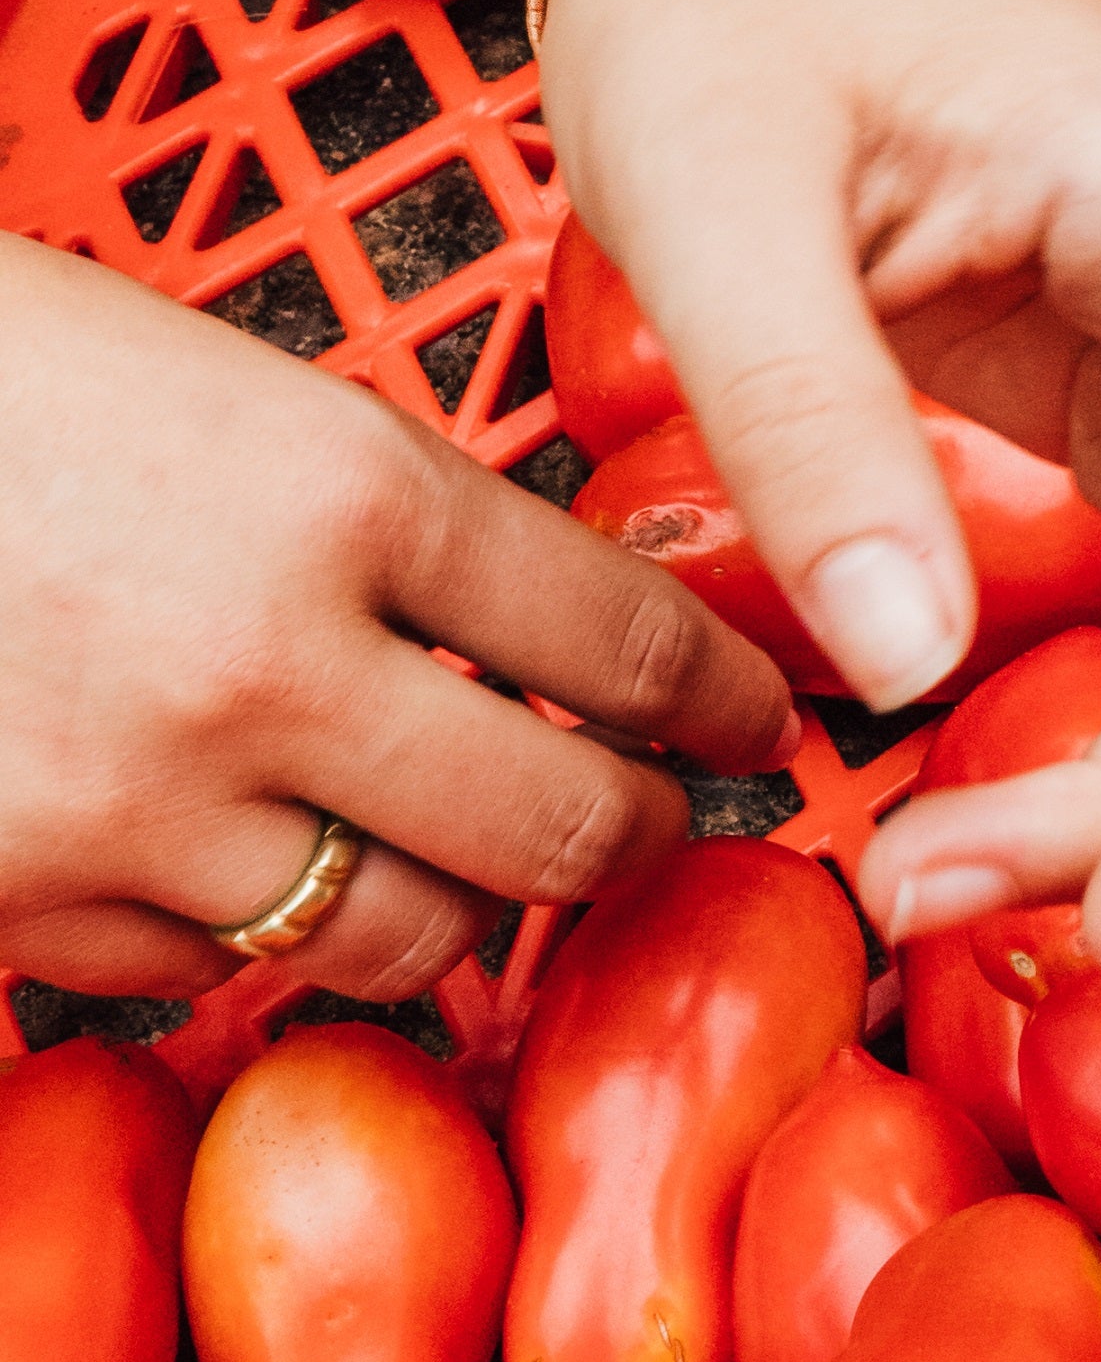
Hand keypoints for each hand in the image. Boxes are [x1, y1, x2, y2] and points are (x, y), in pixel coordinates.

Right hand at [0, 234, 788, 999]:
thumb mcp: (205, 385)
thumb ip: (365, 511)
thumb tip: (521, 623)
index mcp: (340, 489)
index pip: (626, 634)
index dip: (727, 697)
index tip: (765, 721)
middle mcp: (268, 666)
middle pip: (557, 826)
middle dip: (639, 839)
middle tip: (663, 829)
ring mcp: (142, 809)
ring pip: (400, 938)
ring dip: (460, 917)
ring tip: (478, 881)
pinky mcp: (27, 906)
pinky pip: (209, 976)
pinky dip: (254, 946)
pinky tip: (252, 886)